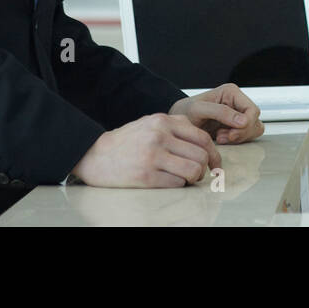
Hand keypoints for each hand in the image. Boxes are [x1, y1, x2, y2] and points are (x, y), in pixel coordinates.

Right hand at [71, 112, 219, 187]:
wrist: (93, 155)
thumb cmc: (126, 141)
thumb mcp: (150, 124)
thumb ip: (175, 128)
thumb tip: (204, 144)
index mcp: (163, 121)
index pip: (202, 137)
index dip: (214, 153)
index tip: (215, 163)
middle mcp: (159, 136)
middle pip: (201, 155)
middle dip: (204, 168)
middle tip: (198, 174)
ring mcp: (153, 156)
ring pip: (193, 171)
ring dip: (194, 179)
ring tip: (185, 180)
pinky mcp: (146, 176)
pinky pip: (177, 184)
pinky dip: (178, 186)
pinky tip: (168, 182)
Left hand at [168, 83, 264, 144]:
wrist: (176, 123)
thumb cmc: (185, 112)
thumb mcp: (198, 109)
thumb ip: (221, 112)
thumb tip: (243, 120)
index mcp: (231, 92)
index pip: (253, 110)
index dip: (245, 124)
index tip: (231, 134)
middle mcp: (237, 102)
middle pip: (254, 121)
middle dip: (240, 133)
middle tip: (221, 137)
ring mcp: (237, 115)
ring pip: (253, 129)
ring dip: (239, 137)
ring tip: (219, 138)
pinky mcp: (235, 126)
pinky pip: (247, 136)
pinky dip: (237, 141)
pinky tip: (222, 139)